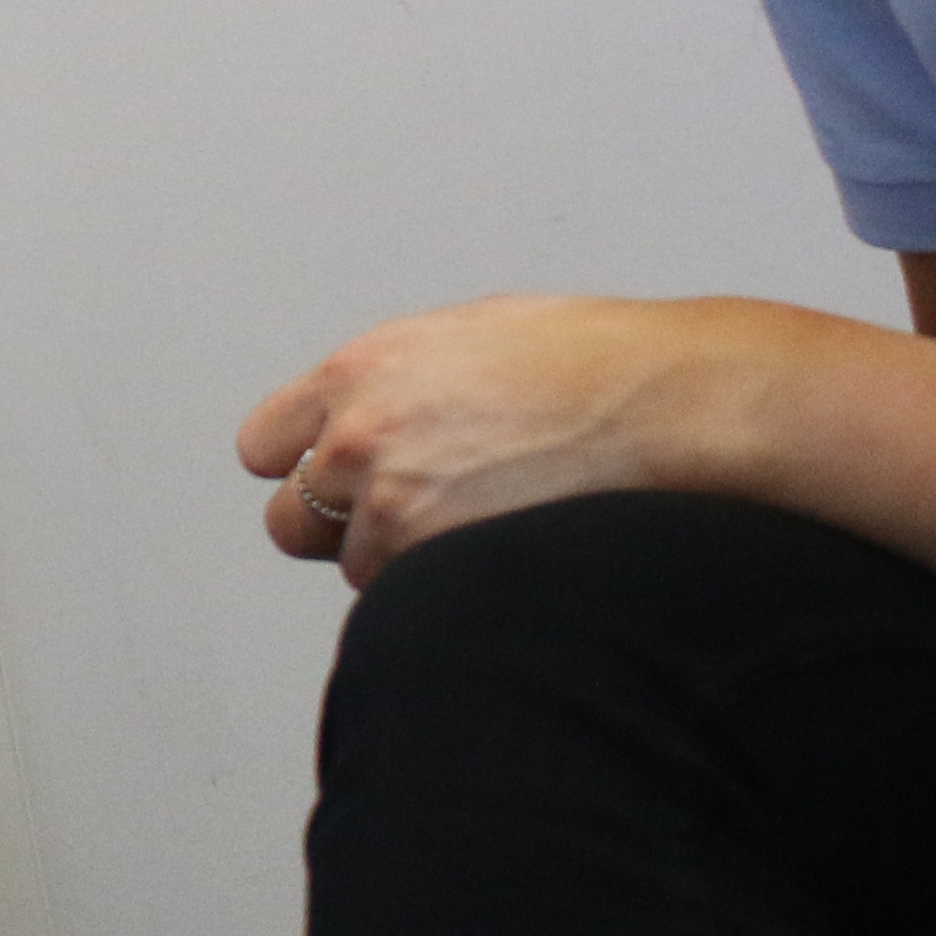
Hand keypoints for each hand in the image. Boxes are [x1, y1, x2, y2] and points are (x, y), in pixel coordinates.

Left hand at [236, 292, 812, 584]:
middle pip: (290, 522)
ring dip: (405, 562)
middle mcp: (359, 437)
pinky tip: (501, 553)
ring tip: (483, 528)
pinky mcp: (442, 560)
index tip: (330, 481)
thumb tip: (378, 408)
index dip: (302, 467)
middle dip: (336, 528)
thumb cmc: (596, 361)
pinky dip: (445, 589)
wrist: (671, 401)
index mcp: (360, 371)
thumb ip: (399, 380)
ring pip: (361, 570)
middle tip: (402, 520)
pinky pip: (413, 599)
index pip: (265, 445)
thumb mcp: (470, 336)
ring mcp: (396, 505)